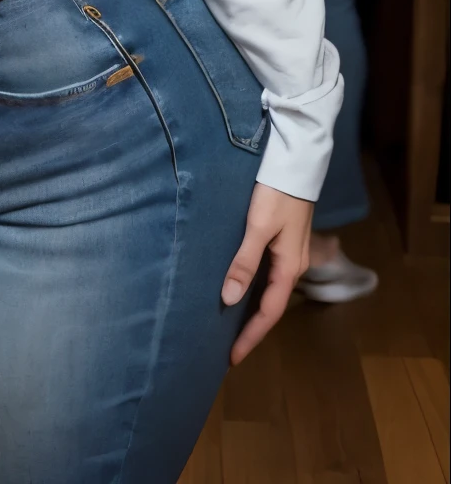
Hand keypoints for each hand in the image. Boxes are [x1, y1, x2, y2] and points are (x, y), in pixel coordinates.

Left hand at [222, 182, 311, 363]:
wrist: (295, 164)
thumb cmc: (275, 194)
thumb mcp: (257, 227)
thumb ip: (244, 261)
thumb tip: (229, 299)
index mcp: (289, 268)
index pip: (269, 312)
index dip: (251, 336)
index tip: (232, 358)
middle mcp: (293, 266)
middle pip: (271, 306)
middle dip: (251, 329)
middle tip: (227, 348)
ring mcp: (290, 254)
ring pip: (270, 291)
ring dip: (252, 310)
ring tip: (229, 325)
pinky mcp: (284, 242)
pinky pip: (269, 276)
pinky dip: (255, 290)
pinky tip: (241, 290)